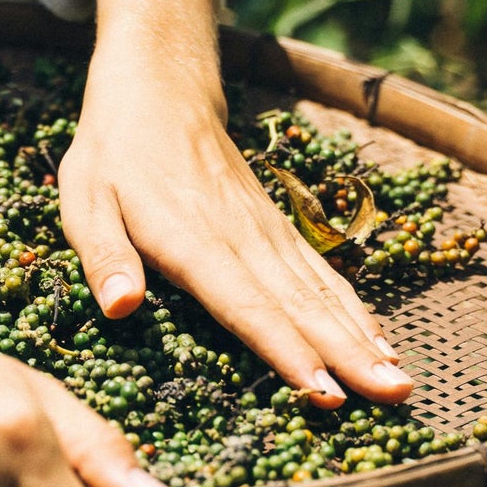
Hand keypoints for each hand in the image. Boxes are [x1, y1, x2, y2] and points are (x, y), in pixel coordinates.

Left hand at [62, 0, 413, 408]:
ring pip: (320, 293)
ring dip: (362, 339)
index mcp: (190, 240)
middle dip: (348, 356)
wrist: (161, 90)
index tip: (323, 389)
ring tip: (401, 382)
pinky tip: (380, 341)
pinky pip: (320, 274)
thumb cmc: (113, 156)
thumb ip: (104, 256)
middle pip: (300, 306)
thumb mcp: (84, 201)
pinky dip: (354, 309)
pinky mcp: (277, 228)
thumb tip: (119, 307)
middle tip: (395, 397)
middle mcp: (240, 239)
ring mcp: (265, 232)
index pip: (244, 304)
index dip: (284, 349)